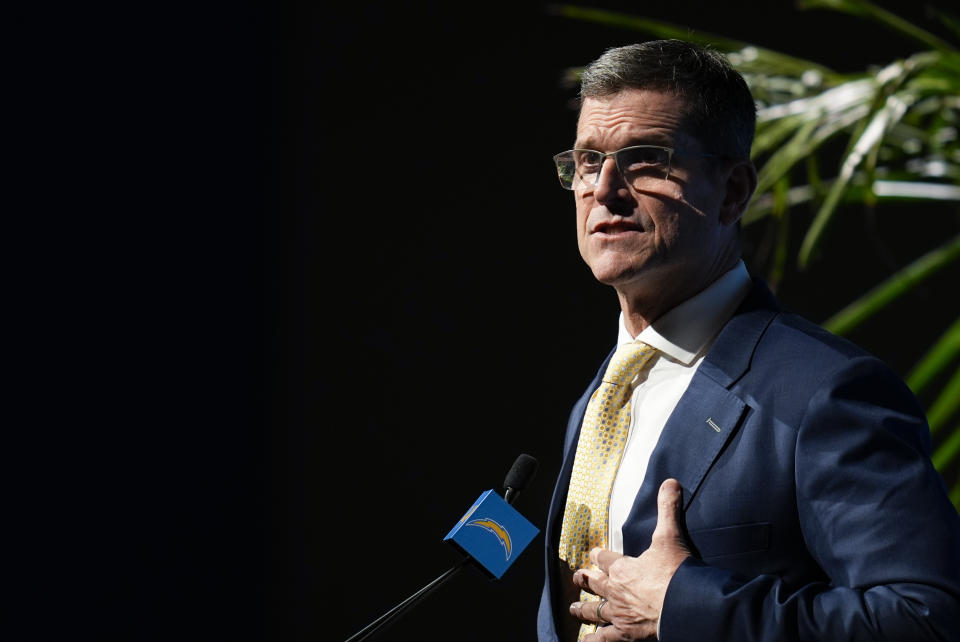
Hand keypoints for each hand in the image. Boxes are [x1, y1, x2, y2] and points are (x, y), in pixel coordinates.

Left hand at [569, 478, 690, 640]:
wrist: (685, 606)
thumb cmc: (676, 573)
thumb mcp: (670, 536)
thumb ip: (668, 509)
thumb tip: (670, 482)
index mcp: (622, 568)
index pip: (604, 558)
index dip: (598, 555)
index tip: (593, 554)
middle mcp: (616, 591)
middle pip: (595, 584)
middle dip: (585, 580)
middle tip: (578, 578)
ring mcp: (619, 614)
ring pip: (594, 611)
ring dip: (583, 609)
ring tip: (574, 609)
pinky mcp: (627, 634)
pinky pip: (605, 639)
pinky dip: (594, 641)